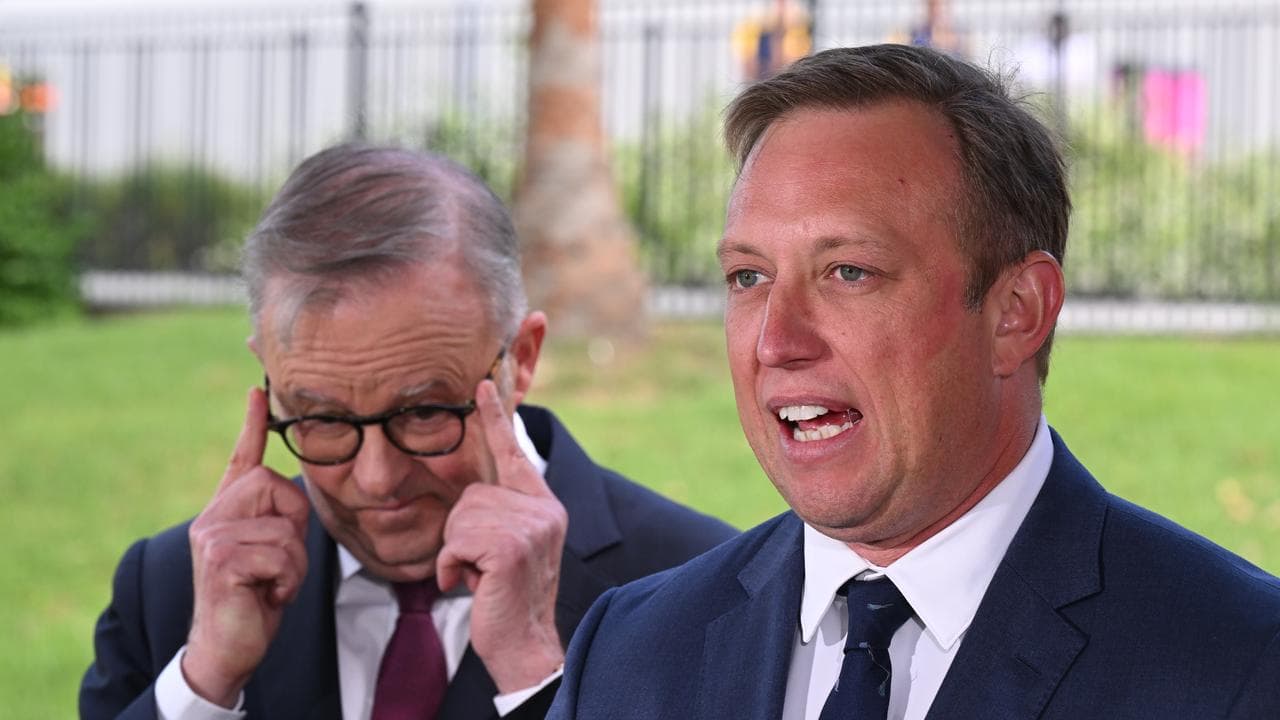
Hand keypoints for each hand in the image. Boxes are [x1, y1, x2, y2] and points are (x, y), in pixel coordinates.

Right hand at [182, 387, 310, 706]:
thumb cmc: (256, 598)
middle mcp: (212, 515)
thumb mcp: (272, 552)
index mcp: (227, 509)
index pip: (241, 458)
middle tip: (276, 563)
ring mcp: (211, 534)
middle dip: (293, 527)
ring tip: (270, 584)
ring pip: (284, 528)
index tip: (258, 389)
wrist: (227, 647)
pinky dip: (286, 580)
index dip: (251, 424)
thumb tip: (291, 487)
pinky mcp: (220, 557)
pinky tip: (265, 595)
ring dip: (292, 564)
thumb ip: (277, 519)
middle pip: (277, 487)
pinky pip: (281, 554)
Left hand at [436, 380, 568, 692]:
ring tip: (480, 576)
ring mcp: (530, 527)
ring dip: (456, 553)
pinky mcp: (510, 547)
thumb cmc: (506, 598)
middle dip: (461, 534)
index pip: (513, 453)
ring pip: (459, 517)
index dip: (495, 418)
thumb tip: (471, 492)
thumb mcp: (509, 546)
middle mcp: (543, 509)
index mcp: (543, 504)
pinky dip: (451, 568)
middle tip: (483, 567)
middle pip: (470, 495)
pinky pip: (455, 541)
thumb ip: (498, 513)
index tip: (481, 383)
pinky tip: (474, 585)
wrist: (525, 646)